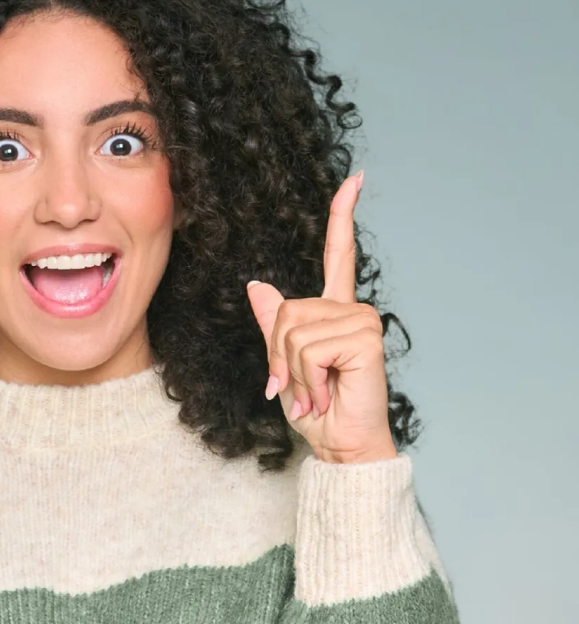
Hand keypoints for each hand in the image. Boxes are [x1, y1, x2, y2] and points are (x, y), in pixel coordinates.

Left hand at [245, 171, 397, 464]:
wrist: (339, 444)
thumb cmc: (316, 408)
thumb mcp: (284, 364)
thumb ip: (273, 325)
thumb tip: (257, 285)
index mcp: (334, 310)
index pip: (339, 254)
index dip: (342, 217)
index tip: (355, 179)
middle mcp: (352, 309)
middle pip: (284, 312)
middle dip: (278, 356)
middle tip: (299, 386)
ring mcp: (362, 320)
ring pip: (292, 331)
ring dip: (293, 372)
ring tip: (316, 391)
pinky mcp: (365, 336)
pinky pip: (307, 346)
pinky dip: (306, 376)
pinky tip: (327, 391)